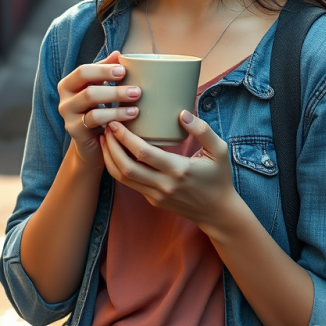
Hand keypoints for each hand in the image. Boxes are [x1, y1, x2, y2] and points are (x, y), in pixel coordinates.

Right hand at [57, 50, 140, 168]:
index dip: (103, 69)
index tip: (124, 70)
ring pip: (92, 106)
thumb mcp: (101, 89)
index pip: (83, 71)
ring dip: (118, 104)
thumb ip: (106, 71)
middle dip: (114, 89)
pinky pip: (95, 121)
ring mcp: (67, 116)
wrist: (92, 143)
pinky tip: (130, 116)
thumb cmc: (98, 110)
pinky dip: (115, 117)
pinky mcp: (75, 131)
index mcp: (68, 84)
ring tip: (136, 107)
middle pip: (88, 89)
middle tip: (137, 91)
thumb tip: (117, 54)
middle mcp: (64, 99)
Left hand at [100, 111, 238, 230]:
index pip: (144, 154)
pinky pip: (130, 184)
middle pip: (126, 167)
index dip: (126, 138)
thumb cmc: (219, 177)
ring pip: (123, 179)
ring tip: (106, 139)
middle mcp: (163, 185)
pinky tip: (116, 153)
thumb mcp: (219, 151)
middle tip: (106, 127)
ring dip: (110, 158)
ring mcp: (156, 196)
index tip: (116, 122)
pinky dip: (118, 168)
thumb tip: (182, 113)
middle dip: (111, 146)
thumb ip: (202, 130)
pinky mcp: (152, 200)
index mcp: (179, 171)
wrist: (218, 212)